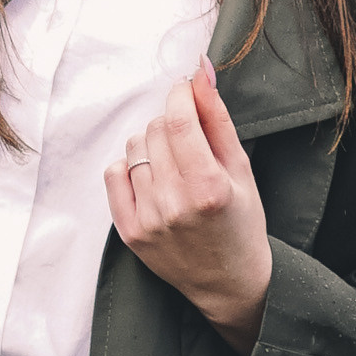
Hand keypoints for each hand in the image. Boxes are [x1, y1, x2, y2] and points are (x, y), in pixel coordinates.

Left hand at [106, 58, 272, 352]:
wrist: (229, 283)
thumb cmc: (242, 223)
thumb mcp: (241, 170)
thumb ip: (218, 119)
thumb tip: (200, 72)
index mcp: (209, 187)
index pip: (178, 120)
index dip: (179, 95)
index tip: (185, 91)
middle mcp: (174, 204)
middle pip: (154, 130)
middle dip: (170, 122)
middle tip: (189, 141)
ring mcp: (148, 220)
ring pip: (134, 148)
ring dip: (152, 145)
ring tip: (174, 165)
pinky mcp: (129, 232)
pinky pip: (114, 173)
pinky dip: (130, 167)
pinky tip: (153, 180)